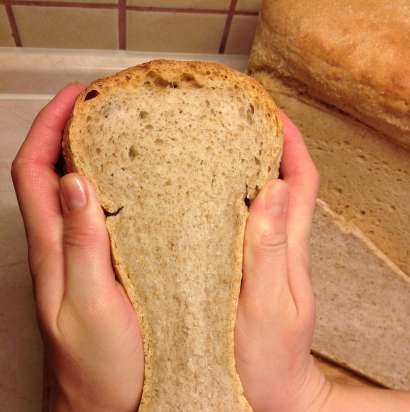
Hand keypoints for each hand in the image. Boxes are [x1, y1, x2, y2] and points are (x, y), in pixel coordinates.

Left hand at [12, 85, 143, 411]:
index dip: (47, 129)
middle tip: (104, 108)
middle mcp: (63, 245)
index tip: (75, 98)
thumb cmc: (98, 365)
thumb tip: (76, 182)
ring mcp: (82, 255)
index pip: (34, 172)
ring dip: (90, 155)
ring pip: (75, 191)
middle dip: (68, 131)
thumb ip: (82, 246)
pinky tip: (141, 186)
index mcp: (53, 249)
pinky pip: (101, 216)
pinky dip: (113, 189)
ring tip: (124, 134)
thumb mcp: (89, 304)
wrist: (104, 402)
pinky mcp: (104, 265)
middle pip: (51, 173)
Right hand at [235, 112, 329, 411]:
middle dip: (264, 143)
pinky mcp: (239, 265)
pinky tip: (197, 194)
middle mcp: (277, 243)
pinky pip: (236, 222)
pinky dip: (223, 199)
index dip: (290, 142)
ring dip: (243, 166)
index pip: (300, 179)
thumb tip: (270, 190)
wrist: (269, 391)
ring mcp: (259, 253)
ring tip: (212, 144)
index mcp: (289, 246)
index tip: (268, 112)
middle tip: (234, 119)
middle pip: (280, 179)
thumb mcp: (268, 304)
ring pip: (258, 196)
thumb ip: (269, 250)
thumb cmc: (268, 357)